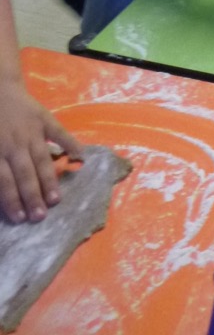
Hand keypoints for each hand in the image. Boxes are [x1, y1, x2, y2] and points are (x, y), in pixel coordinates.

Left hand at [0, 77, 82, 222]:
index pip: (4, 181)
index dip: (12, 200)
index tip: (20, 218)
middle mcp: (15, 144)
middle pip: (24, 174)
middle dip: (32, 197)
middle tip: (40, 217)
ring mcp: (32, 131)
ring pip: (41, 159)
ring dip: (49, 180)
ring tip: (56, 199)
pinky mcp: (45, 119)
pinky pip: (59, 133)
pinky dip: (71, 144)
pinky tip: (80, 158)